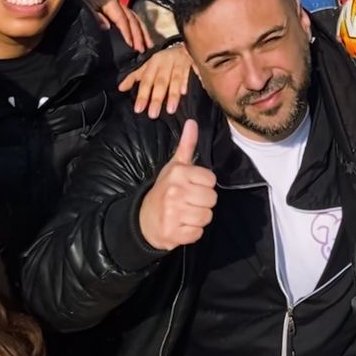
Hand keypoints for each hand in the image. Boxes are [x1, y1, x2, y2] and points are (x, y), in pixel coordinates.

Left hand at [120, 43, 194, 116]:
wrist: (182, 47)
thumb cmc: (162, 61)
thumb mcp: (147, 66)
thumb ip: (135, 77)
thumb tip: (120, 88)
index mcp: (154, 63)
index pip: (147, 81)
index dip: (142, 95)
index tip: (138, 109)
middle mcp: (166, 62)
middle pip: (161, 82)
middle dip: (157, 98)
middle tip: (153, 114)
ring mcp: (180, 62)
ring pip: (176, 79)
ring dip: (174, 94)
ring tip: (171, 110)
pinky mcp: (193, 62)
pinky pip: (191, 73)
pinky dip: (188, 82)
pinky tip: (186, 93)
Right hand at [138, 119, 218, 250]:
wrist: (143, 221)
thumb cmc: (165, 190)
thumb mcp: (174, 166)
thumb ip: (186, 145)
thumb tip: (193, 122)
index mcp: (178, 174)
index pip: (211, 180)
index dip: (204, 185)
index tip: (191, 186)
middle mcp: (175, 192)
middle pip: (212, 199)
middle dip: (203, 202)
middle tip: (188, 202)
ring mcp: (173, 214)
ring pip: (207, 217)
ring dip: (198, 218)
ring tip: (185, 214)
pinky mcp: (173, 234)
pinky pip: (198, 233)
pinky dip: (192, 232)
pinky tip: (181, 226)